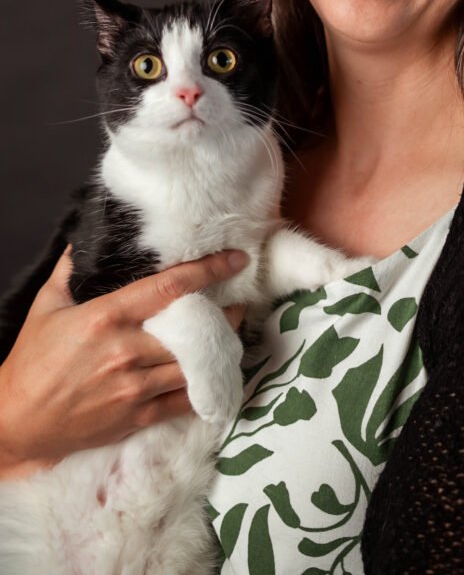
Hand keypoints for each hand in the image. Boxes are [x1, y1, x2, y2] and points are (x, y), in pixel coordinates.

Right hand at [0, 246, 247, 479]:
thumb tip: (85, 241)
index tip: (235, 260)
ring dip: (220, 348)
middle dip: (225, 314)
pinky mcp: (137, 417)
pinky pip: (184, 401)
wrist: (16, 423)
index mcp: (107, 317)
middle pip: (195, 328)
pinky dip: (205, 386)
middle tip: (241, 301)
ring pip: (195, 364)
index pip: (170, 287)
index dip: (209, 270)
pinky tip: (217, 373)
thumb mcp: (47, 306)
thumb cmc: (31, 362)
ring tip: (232, 334)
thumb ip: (70, 270)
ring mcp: (134, 388)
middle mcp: (126, 351)